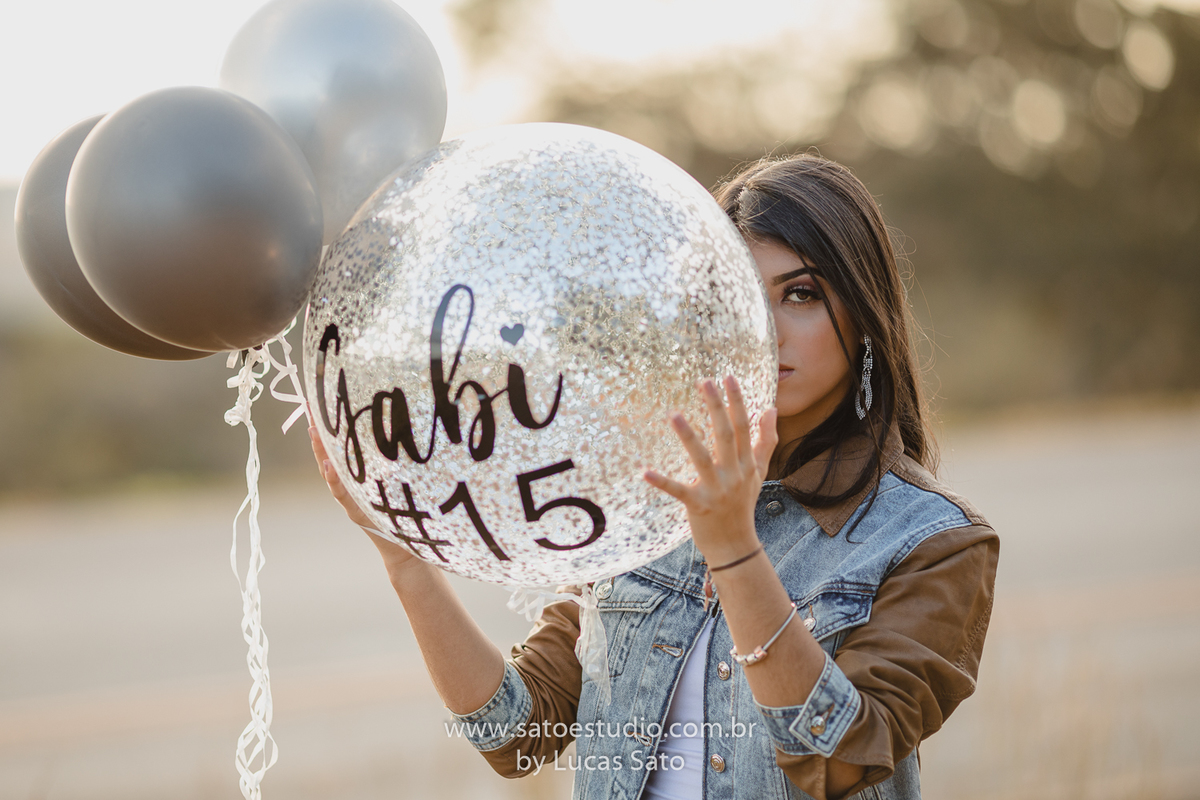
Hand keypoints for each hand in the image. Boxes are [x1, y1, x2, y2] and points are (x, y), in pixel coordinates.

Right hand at [308, 425, 420, 575]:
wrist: (402, 547)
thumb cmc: (400, 511)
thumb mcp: (395, 482)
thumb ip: (392, 463)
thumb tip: (406, 427)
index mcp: (356, 476)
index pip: (339, 448)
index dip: (329, 427)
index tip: (319, 403)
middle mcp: (348, 486)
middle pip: (329, 456)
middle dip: (320, 434)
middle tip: (310, 410)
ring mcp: (350, 499)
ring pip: (332, 473)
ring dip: (321, 452)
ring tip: (314, 431)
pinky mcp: (356, 512)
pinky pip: (344, 494)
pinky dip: (335, 480)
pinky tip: (329, 466)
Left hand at [643, 376, 777, 564]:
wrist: (735, 545)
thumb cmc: (744, 504)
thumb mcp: (759, 472)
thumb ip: (766, 440)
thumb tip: (771, 409)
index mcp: (747, 463)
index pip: (743, 426)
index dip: (737, 401)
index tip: (728, 377)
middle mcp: (734, 474)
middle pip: (725, 435)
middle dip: (715, 407)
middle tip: (704, 381)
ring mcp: (716, 490)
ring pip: (701, 458)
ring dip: (688, 436)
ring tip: (674, 415)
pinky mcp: (698, 506)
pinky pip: (678, 490)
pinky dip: (662, 482)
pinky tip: (645, 472)